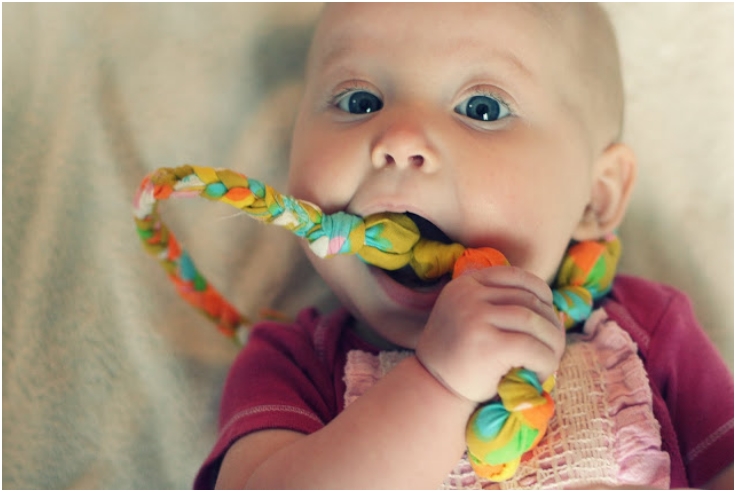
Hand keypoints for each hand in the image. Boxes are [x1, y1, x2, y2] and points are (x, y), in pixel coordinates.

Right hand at [415, 266, 564, 402]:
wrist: (432, 389)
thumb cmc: (459, 357)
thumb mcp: (471, 318)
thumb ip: (498, 306)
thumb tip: (554, 307)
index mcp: (464, 284)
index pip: (514, 276)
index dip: (540, 292)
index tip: (548, 312)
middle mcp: (468, 295)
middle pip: (528, 300)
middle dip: (550, 324)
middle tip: (553, 349)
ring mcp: (476, 317)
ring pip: (534, 321)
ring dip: (552, 344)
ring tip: (548, 363)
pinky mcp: (489, 344)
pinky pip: (533, 347)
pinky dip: (545, 362)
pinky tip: (539, 376)